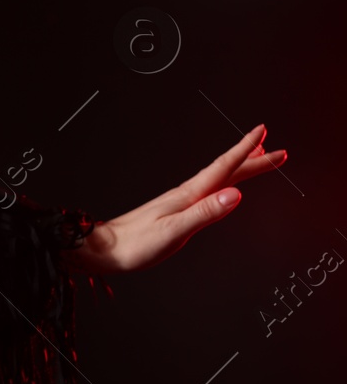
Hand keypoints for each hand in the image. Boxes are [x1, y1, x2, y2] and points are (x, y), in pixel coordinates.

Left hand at [61, 124, 287, 274]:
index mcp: (188, 196)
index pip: (223, 168)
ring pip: (218, 179)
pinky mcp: (174, 210)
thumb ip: (205, 213)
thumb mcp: (174, 231)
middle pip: (226, 172)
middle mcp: (185, 194)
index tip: (264, 133)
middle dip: (253, 160)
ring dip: (240, 168)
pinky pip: (207, 190)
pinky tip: (223, 186)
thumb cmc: (135, 244)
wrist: (104, 250)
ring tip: (257, 158)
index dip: (245, 150)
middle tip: (279, 151)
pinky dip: (222, 182)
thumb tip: (236, 195)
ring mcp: (179, 201)